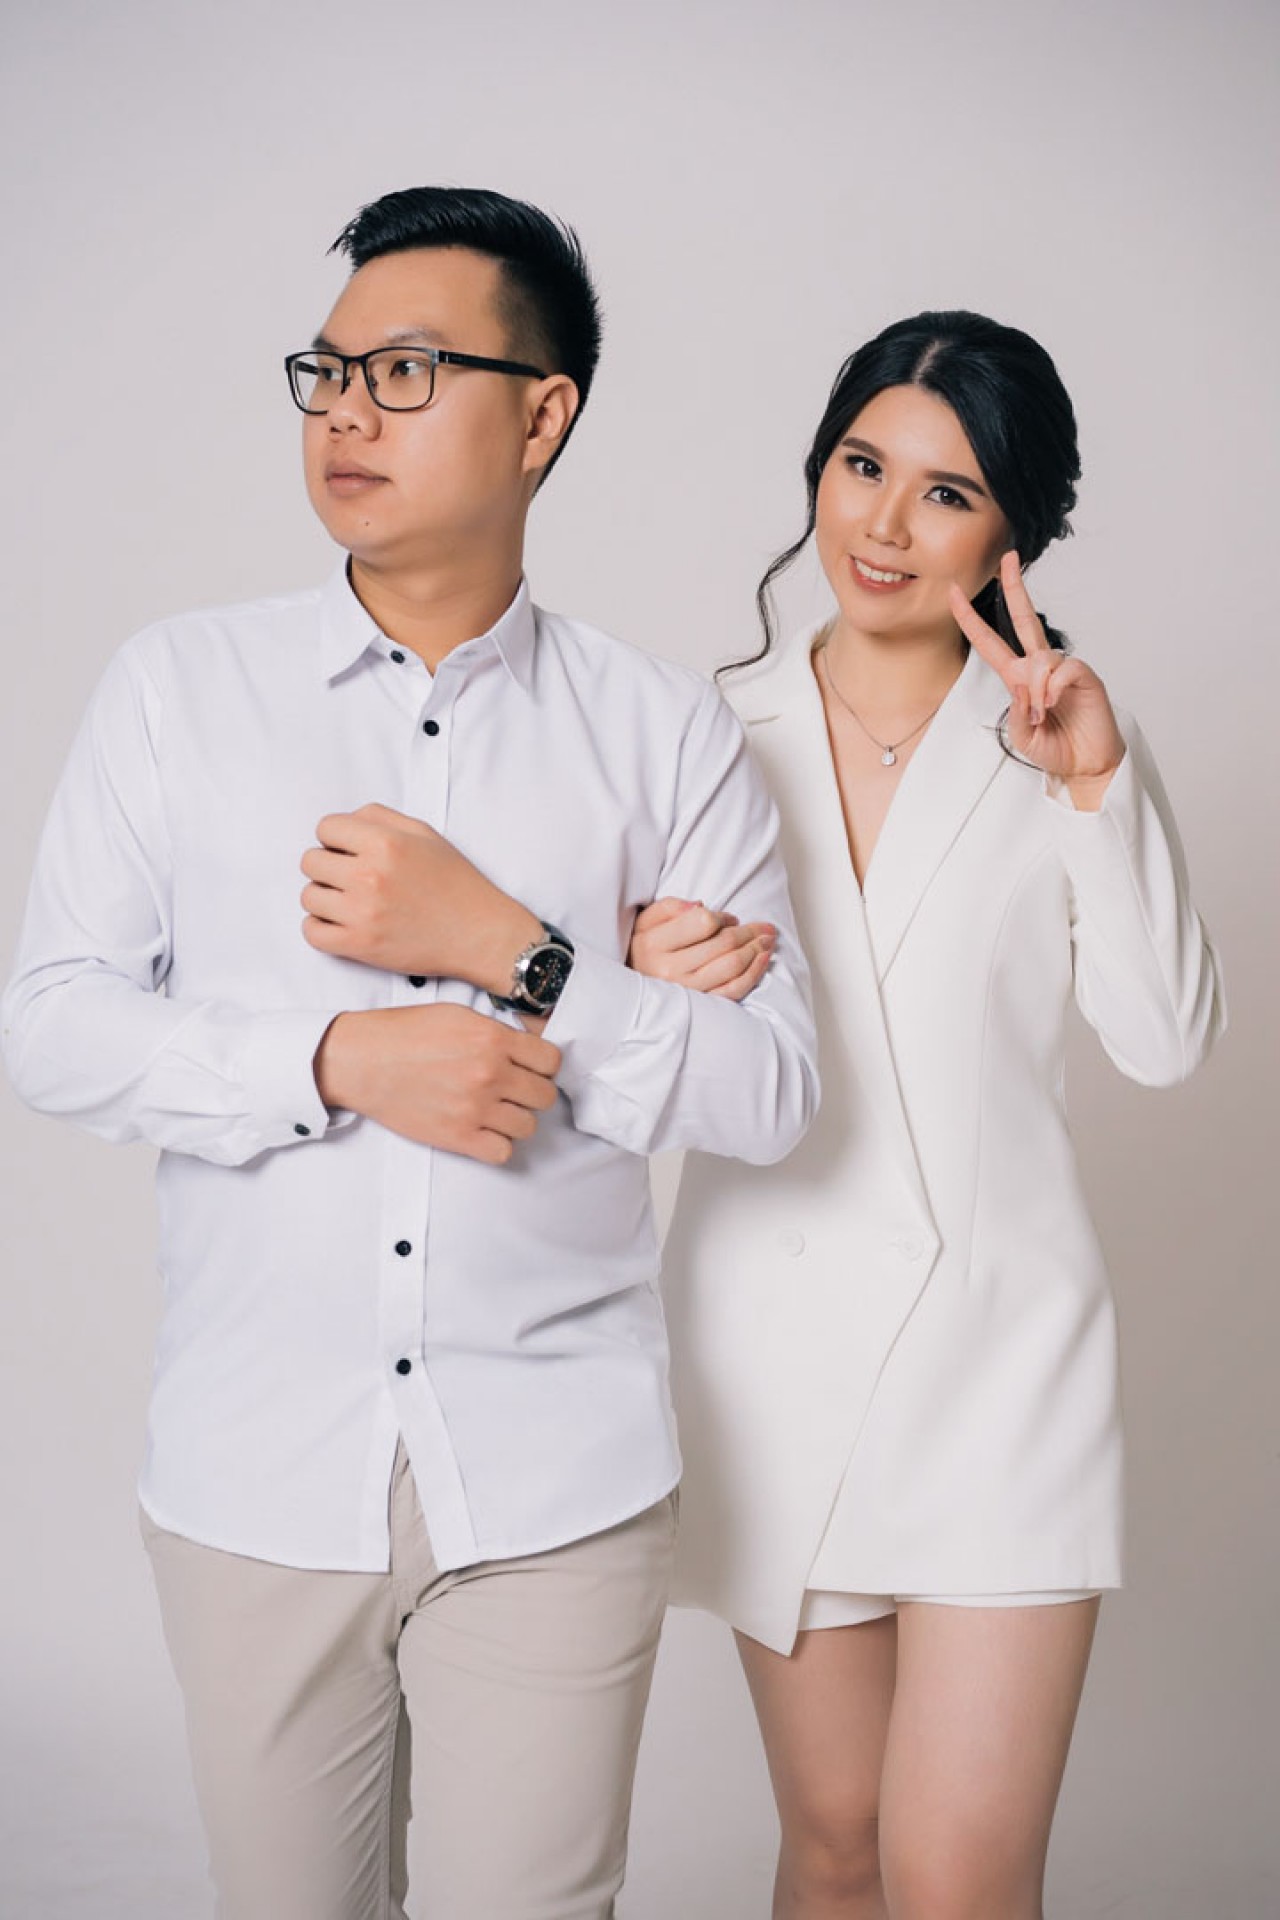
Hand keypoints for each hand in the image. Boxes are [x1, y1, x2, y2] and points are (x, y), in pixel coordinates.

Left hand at [300, 804, 541, 992]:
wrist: (479, 934)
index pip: (325, 828)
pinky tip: (342, 924)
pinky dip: (320, 928)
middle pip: (310, 862)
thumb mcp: (425, 835)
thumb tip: (345, 822)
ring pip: (308, 897)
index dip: (336, 838)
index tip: (349, 851)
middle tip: (351, 878)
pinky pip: (311, 932)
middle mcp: (369, 875)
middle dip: (328, 867)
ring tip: (350, 902)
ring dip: (325, 898)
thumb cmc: (455, 884)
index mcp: (385, 843)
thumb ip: (380, 818)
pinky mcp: (359, 945)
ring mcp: (362, 912)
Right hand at [313, 1003, 559, 1164]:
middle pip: (544, 1096)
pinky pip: (503, 1152)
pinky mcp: (457, 1137)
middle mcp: (490, 1074)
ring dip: (515, 1120)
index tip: (531, 1069)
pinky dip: (497, 1145)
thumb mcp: (457, 1015)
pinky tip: (483, 1131)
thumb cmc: (404, 1034)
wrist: (362, 1060)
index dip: (543, 1066)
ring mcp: (475, 1108)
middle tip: (513, 1091)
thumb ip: (496, 1032)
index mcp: (493, 1039)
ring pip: (528, 1126)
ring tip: (495, 1112)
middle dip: (532, 1093)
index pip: (551, 1061)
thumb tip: (524, 1049)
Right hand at [628, 898, 775, 1000]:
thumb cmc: (642, 949)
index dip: (722, 917)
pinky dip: (753, 974)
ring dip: (756, 951)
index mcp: (654, 944)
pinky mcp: (699, 1007)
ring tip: (768, 940)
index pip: (703, 923)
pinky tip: (763, 960)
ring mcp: (685, 991)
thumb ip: (671, 908)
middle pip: (722, 945)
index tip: (729, 918)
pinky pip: (733, 991)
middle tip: (765, 927)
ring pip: (731, 967)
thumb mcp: (646, 921)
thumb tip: (701, 906)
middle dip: (750, 932)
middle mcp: (669, 970)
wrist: (628, 989)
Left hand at [949, 551, 1125, 808]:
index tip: (954, 592)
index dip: (971, 618)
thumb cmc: (1055, 749)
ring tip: (1043, 714)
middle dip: (1015, 587)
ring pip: (1039, 659)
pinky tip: (1055, 703)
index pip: (990, 642)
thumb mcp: (1021, 736)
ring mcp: (1062, 669)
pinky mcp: (1084, 675)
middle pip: (1023, 619)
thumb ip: (1015, 712)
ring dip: (1035, 690)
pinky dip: (1054, 688)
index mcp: (1017, 678)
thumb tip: (1024, 684)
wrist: (1086, 765)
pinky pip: (1061, 669)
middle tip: (1007, 558)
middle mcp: (1039, 667)